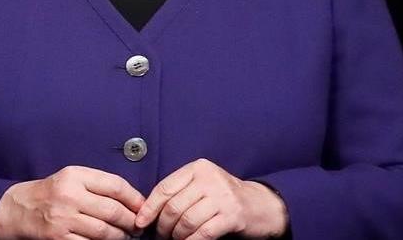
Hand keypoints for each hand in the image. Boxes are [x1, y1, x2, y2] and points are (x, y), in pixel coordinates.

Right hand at [0, 165, 144, 238]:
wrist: (17, 209)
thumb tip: (134, 202)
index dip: (135, 199)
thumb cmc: (50, 194)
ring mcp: (63, 218)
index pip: (115, 185)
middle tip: (137, 227)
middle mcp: (69, 195)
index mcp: (74, 175)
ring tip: (124, 236)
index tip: (143, 208)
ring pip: (105, 231)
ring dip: (120, 237)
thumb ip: (98, 185)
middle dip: (131, 222)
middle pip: (114, 211)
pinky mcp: (59, 238)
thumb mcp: (70, 179)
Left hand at [135, 159, 287, 238]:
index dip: (149, 207)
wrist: (261, 205)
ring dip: (176, 236)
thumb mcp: (202, 184)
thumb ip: (180, 191)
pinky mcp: (232, 216)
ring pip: (186, 221)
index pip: (165, 188)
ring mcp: (222, 197)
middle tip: (161, 235)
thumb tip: (148, 211)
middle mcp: (209, 179)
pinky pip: (203, 233)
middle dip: (163, 225)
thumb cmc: (224, 196)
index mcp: (197, 168)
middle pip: (173, 207)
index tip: (141, 222)